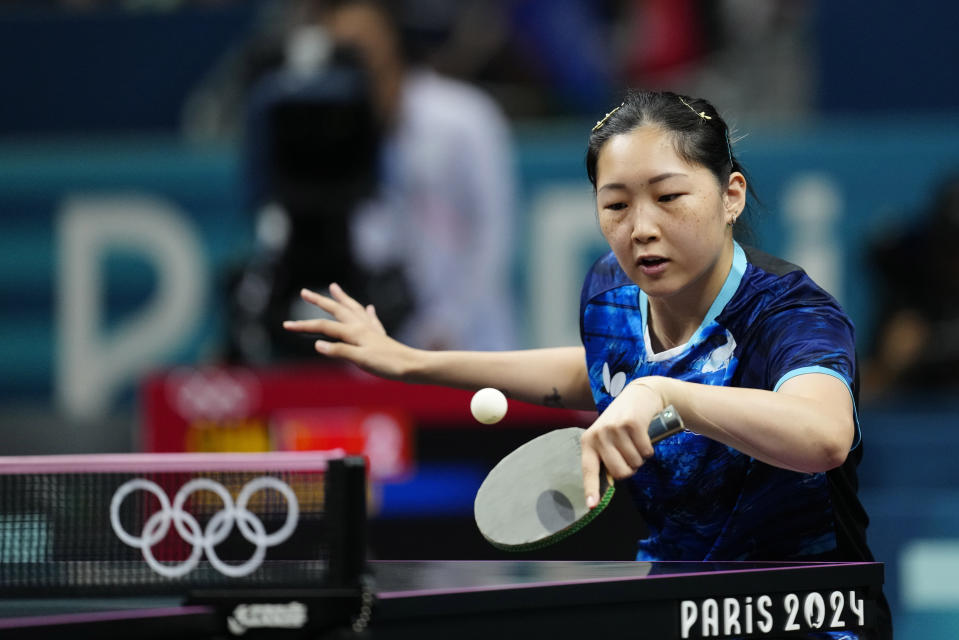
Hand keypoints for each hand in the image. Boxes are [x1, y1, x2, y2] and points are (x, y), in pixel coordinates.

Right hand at [282, 283, 418, 379]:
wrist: (412, 366)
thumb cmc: (387, 365)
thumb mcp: (360, 360)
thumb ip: (339, 351)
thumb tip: (316, 344)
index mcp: (354, 332)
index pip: (323, 327)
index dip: (303, 326)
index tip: (285, 325)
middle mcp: (361, 327)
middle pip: (337, 310)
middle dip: (319, 301)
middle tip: (305, 292)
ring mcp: (371, 330)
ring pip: (353, 309)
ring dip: (342, 299)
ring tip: (334, 288)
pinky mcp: (380, 336)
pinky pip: (371, 319)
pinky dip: (366, 312)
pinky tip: (369, 308)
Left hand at [580, 380, 664, 508]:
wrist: (639, 395)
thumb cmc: (621, 422)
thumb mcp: (606, 436)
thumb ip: (604, 456)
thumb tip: (609, 482)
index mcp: (588, 441)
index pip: (589, 469)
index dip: (591, 488)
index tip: (592, 505)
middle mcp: (599, 435)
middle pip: (620, 472)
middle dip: (630, 469)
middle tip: (630, 455)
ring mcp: (615, 429)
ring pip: (635, 463)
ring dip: (640, 457)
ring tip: (635, 442)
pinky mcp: (632, 424)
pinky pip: (646, 452)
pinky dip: (649, 449)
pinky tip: (644, 436)